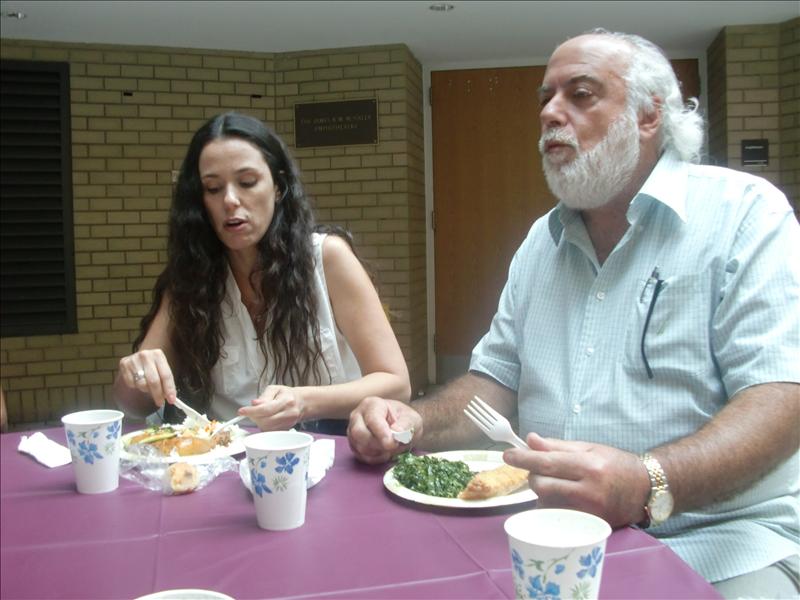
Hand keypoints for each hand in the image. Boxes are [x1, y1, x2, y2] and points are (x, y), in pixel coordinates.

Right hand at [118, 349, 176, 407]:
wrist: (138, 358)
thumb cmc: (153, 366)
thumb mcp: (161, 369)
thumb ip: (166, 382)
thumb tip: (170, 398)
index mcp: (158, 355)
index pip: (166, 375)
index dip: (169, 389)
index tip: (171, 400)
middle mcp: (146, 355)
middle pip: (153, 381)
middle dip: (158, 394)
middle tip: (160, 402)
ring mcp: (134, 359)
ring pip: (142, 384)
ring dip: (146, 390)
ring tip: (148, 386)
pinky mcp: (124, 364)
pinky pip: (131, 383)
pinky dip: (136, 386)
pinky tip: (138, 380)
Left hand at [240, 385, 305, 430]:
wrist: (301, 403)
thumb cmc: (286, 395)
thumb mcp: (275, 389)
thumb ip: (264, 396)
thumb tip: (254, 403)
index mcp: (286, 400)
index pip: (266, 409)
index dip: (252, 411)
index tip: (241, 411)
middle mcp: (289, 414)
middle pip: (265, 421)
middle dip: (254, 417)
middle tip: (250, 411)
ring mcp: (288, 424)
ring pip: (267, 428)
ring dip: (258, 422)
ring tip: (259, 414)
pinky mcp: (286, 430)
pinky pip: (270, 432)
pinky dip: (263, 426)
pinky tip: (265, 419)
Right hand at [348, 396, 422, 463]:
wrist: (401, 428)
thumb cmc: (405, 420)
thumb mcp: (412, 419)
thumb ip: (406, 424)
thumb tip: (396, 431)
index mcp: (373, 404)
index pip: (372, 419)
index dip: (381, 433)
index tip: (392, 444)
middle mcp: (358, 415)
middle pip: (359, 433)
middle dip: (377, 444)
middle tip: (393, 447)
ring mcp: (353, 430)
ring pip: (359, 446)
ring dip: (377, 453)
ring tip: (391, 448)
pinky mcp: (353, 444)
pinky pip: (360, 456)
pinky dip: (374, 459)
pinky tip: (384, 453)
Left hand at [503, 433, 650, 527]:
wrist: (647, 490)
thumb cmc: (617, 464)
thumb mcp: (590, 448)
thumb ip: (558, 446)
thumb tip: (530, 440)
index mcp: (588, 466)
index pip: (547, 462)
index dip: (524, 459)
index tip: (507, 455)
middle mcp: (588, 491)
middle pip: (541, 485)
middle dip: (534, 476)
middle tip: (541, 470)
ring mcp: (589, 512)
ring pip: (546, 504)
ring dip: (543, 493)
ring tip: (559, 484)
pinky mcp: (589, 526)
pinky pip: (557, 517)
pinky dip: (553, 507)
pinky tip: (564, 499)